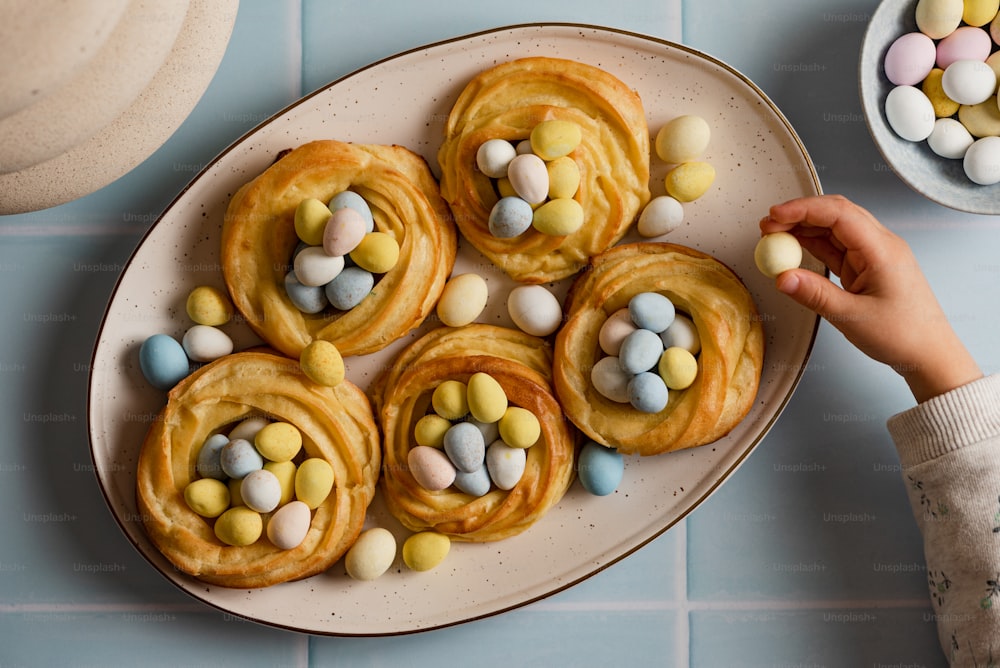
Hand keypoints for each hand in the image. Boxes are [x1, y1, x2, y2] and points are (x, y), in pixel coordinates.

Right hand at [760, 194, 980, 402]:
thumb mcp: (852, 316)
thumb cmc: (903, 335)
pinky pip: (837, 246)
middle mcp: (880, 245)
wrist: (929, 352)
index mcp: (882, 250)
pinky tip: (794, 250)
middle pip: (836, 213)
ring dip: (804, 229)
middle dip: (799, 215)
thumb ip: (814, 294)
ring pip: (834, 228)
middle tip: (768, 227)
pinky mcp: (867, 266)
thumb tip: (782, 277)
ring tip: (775, 238)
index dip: (803, 210)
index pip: (839, 213)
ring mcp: (874, 254)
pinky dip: (813, 245)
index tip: (775, 216)